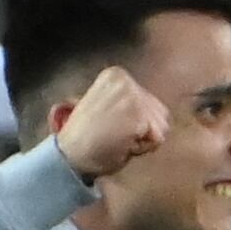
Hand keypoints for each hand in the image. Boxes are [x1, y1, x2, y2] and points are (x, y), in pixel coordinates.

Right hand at [55, 66, 168, 180]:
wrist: (69, 155)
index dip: (137, 120)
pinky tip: (121, 145)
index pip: (151, 101)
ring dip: (143, 140)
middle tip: (113, 135)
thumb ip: (127, 99)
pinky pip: (157, 139)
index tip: (111, 124)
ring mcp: (132, 99)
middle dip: (143, 130)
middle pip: (160, 113)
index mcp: (116, 75)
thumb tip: (152, 106)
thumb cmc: (86, 136)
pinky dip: (142, 148)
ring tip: (117, 140)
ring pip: (161, 126)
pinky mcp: (137, 117)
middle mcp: (126, 81)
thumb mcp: (104, 104)